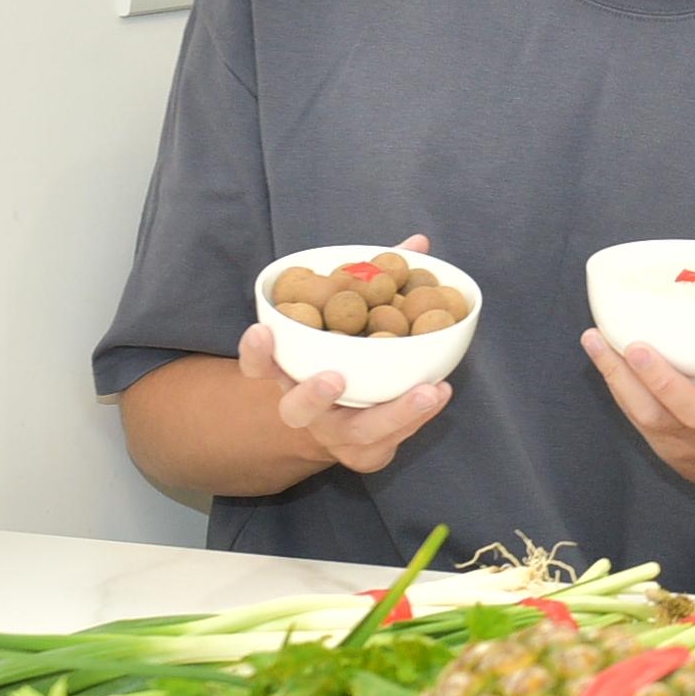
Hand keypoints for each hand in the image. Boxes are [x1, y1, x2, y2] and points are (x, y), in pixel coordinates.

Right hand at [240, 234, 449, 475]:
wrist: (335, 418)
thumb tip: (417, 243)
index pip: (258, 365)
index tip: (262, 329)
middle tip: (334, 377)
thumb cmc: (340, 354)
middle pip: (296, 410)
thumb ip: (372, 281)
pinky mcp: (367, 452)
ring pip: (356, 433)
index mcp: (286, 373)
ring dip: (392, 414)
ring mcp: (336, 435)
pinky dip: (417, 417)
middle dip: (312, 395)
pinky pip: (390, 441)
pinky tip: (439, 392)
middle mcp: (304, 409)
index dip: (256, 350)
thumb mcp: (343, 318)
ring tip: (426, 391)